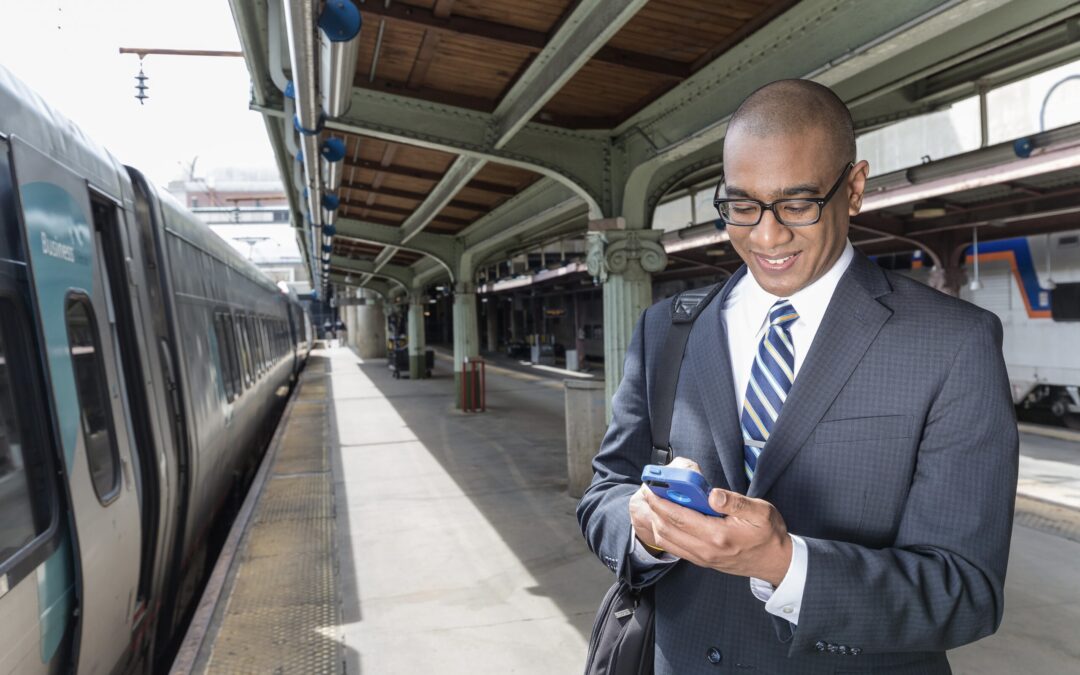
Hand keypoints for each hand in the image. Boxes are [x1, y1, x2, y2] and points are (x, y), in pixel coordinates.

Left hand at [631, 457, 792, 584]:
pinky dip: (663, 532)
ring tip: (654, 501)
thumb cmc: (769, 534)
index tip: (651, 485)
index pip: (678, 517)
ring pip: (666, 540)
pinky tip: (665, 517)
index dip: (661, 500)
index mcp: (718, 535)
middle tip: (648, 489)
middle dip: (653, 508)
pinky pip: (674, 547)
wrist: (776, 562)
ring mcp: (702, 557)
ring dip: (655, 520)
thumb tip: (712, 494)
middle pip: (666, 528)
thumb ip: (735, 502)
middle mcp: (706, 549)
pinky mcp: (702, 560)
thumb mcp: (761, 512)